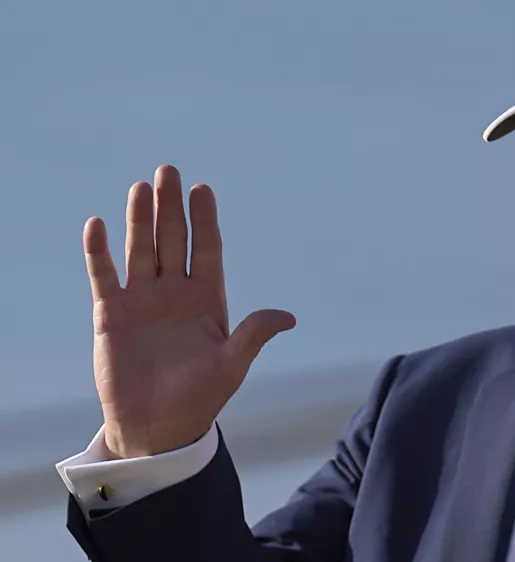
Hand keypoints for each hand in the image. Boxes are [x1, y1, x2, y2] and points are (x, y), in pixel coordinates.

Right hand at [83, 165, 295, 458]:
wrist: (157, 428)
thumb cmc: (199, 398)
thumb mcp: (231, 365)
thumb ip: (253, 336)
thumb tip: (288, 317)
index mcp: (207, 300)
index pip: (207, 250)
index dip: (205, 220)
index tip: (203, 190)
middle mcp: (175, 293)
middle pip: (174, 240)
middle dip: (171, 207)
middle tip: (169, 171)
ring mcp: (143, 301)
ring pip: (141, 250)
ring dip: (140, 220)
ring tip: (141, 187)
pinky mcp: (112, 315)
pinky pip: (104, 277)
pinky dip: (100, 253)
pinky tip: (98, 225)